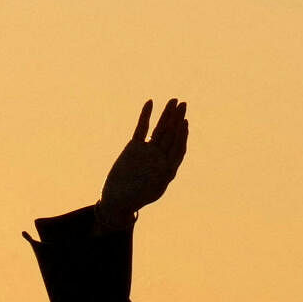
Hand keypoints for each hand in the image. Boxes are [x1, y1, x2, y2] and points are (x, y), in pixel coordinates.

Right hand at [99, 98, 188, 222]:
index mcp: (168, 167)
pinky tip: (150, 103)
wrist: (117, 200)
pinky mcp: (134, 147)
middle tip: (183, 104)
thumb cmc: (135, 198)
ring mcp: (148, 151)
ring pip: (159, 129)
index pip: (178, 147)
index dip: (182, 134)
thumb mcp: (152, 189)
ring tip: (173, 101)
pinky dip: (145, 116)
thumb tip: (167, 167)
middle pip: (171, 135)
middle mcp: (160, 157)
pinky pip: (141, 129)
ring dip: (166, 115)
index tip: (184, 122)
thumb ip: (160, 176)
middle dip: (177, 119)